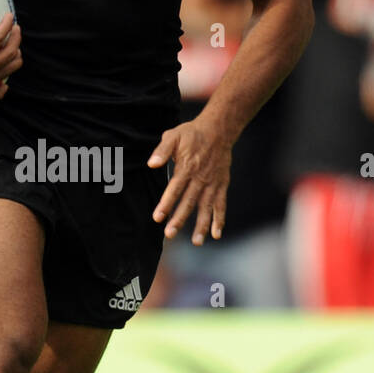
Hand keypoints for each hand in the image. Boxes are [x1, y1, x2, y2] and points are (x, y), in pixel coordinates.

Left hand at [148, 117, 231, 244]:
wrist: (218, 130)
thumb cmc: (192, 134)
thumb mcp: (173, 136)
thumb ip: (162, 150)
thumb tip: (152, 164)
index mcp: (187, 168)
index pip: (175, 189)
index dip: (166, 204)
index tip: (158, 217)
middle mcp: (200, 179)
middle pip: (189, 202)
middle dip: (179, 219)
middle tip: (170, 234)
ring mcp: (212, 184)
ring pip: (206, 207)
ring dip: (201, 225)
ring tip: (196, 242)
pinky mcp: (221, 185)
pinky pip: (221, 205)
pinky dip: (219, 220)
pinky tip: (216, 234)